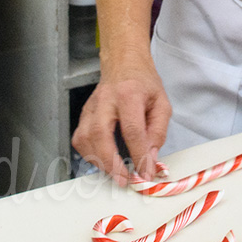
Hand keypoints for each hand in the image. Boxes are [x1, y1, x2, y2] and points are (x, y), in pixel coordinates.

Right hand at [71, 57, 170, 185]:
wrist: (123, 62)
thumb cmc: (144, 83)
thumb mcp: (162, 103)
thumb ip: (158, 132)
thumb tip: (150, 159)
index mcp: (129, 94)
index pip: (132, 130)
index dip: (138, 155)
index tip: (145, 173)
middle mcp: (106, 100)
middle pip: (100, 134)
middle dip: (110, 162)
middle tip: (123, 179)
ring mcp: (91, 106)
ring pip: (84, 138)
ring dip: (98, 160)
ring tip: (114, 172)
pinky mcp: (84, 113)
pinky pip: (79, 138)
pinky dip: (88, 153)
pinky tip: (102, 159)